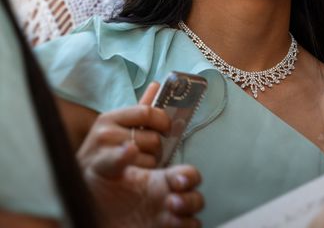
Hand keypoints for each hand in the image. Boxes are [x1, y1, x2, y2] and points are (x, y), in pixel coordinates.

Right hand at [77, 82, 169, 170]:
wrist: (76, 181)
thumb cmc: (102, 154)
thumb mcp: (118, 128)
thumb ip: (139, 110)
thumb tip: (156, 85)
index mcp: (111, 118)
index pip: (147, 112)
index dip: (163, 121)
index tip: (167, 131)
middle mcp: (105, 132)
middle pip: (152, 138)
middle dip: (157, 149)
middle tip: (149, 155)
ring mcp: (102, 150)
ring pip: (148, 157)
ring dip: (149, 165)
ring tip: (138, 168)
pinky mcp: (102, 168)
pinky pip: (125, 159)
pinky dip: (131, 158)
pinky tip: (130, 153)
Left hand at [85, 151, 203, 227]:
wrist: (86, 215)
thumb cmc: (94, 192)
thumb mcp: (100, 170)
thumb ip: (114, 159)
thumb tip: (129, 147)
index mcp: (157, 178)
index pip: (184, 173)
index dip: (186, 174)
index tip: (176, 179)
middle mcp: (166, 195)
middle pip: (194, 189)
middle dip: (189, 188)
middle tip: (175, 190)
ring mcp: (166, 214)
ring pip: (194, 206)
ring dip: (188, 204)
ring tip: (170, 207)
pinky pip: (188, 226)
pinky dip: (184, 225)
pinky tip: (167, 223)